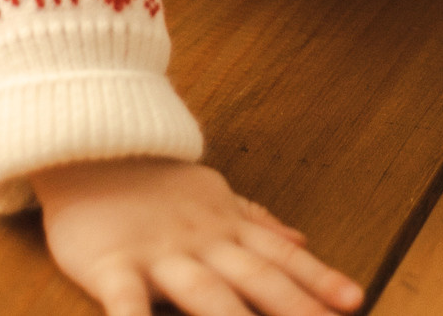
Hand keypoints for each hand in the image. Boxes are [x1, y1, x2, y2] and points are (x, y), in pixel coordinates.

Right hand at [34, 158, 360, 315]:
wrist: (88, 143)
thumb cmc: (154, 182)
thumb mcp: (215, 196)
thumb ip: (257, 222)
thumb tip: (305, 239)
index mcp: (227, 226)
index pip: (282, 257)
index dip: (319, 280)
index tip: (355, 302)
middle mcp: (203, 241)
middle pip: (257, 279)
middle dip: (295, 309)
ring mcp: (159, 253)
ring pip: (205, 291)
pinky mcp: (111, 264)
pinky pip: (125, 300)